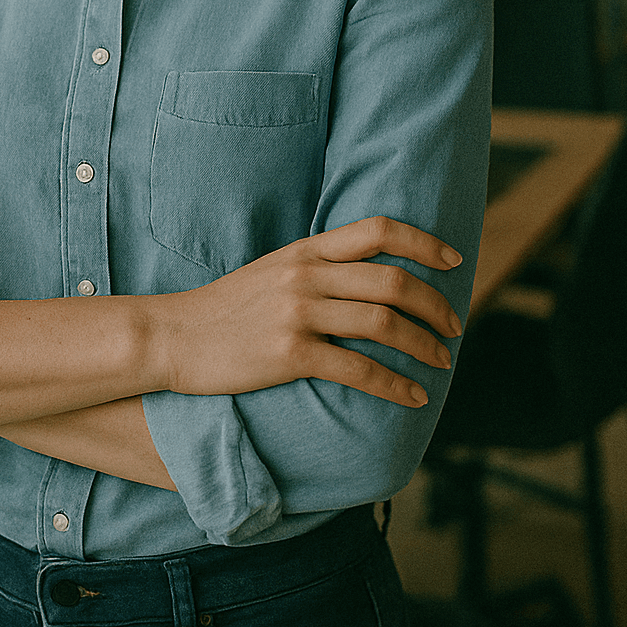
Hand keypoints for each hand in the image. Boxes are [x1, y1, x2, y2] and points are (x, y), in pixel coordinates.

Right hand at [157, 217, 463, 408]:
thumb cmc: (224, 309)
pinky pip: (358, 369)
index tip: (453, 260)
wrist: (171, 336)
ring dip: (424, 345)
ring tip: (442, 361)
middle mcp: (306, 275)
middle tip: (454, 326)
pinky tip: (413, 397)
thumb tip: (364, 278)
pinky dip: (394, 385)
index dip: (424, 243)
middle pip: (392, 280)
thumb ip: (315, 267)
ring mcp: (297, 313)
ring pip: (383, 323)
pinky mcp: (289, 354)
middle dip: (434, 304)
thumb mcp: (272, 270)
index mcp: (305, 250)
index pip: (378, 230)